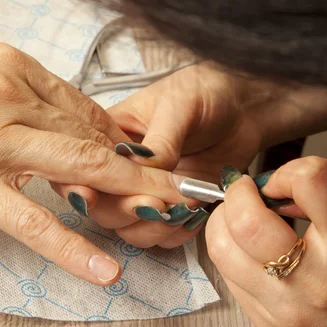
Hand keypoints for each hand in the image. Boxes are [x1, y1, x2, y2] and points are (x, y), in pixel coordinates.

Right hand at [0, 43, 186, 285]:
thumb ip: (27, 100)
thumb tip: (78, 128)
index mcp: (10, 66)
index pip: (85, 109)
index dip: (121, 141)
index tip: (144, 164)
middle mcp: (5, 97)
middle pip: (92, 137)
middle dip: (143, 168)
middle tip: (181, 186)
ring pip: (76, 170)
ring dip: (128, 196)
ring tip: (167, 214)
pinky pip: (30, 220)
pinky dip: (71, 246)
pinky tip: (103, 267)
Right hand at [76, 63, 268, 248]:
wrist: (244, 107)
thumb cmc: (206, 91)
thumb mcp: (179, 105)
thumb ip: (161, 140)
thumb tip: (143, 172)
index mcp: (108, 139)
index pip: (83, 168)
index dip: (82, 185)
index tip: (93, 194)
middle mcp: (122, 171)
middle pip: (102, 208)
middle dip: (125, 210)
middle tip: (156, 200)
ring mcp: (147, 192)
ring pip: (130, 229)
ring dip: (153, 226)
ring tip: (183, 206)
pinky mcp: (173, 207)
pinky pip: (163, 235)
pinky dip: (177, 233)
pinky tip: (195, 214)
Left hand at [206, 157, 326, 326]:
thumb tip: (280, 183)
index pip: (310, 182)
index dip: (288, 170)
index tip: (282, 181)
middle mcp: (313, 278)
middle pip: (246, 220)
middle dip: (238, 193)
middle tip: (247, 191)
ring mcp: (284, 307)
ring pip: (221, 249)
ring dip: (224, 222)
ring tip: (241, 217)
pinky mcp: (266, 325)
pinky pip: (228, 277)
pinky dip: (231, 252)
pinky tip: (249, 250)